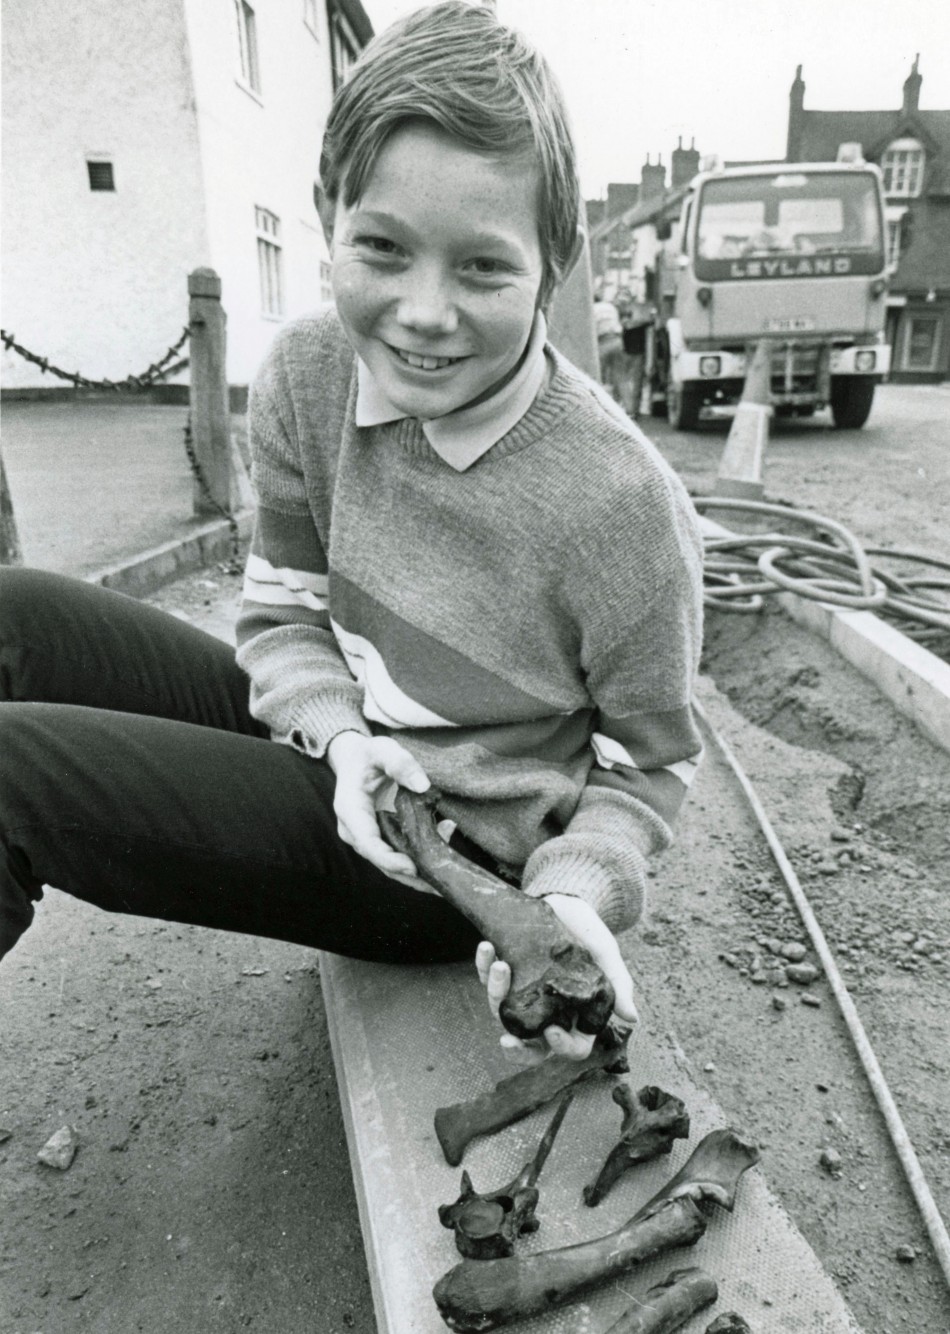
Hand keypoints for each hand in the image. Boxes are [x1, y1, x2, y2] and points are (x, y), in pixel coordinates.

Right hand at [327, 731, 429, 879]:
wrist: (355, 761)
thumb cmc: (368, 755)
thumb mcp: (382, 749)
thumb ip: (401, 763)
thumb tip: (423, 786)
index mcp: (350, 810)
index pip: (367, 843)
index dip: (389, 859)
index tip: (413, 867)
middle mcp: (355, 831)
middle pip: (381, 862)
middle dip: (411, 875)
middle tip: (441, 879)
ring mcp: (367, 838)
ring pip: (391, 865)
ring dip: (420, 868)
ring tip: (448, 863)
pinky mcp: (380, 840)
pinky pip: (398, 855)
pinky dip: (420, 856)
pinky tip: (443, 839)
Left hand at [476, 893, 638, 1064]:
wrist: (567, 901)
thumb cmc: (589, 932)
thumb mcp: (606, 954)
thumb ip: (618, 984)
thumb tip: (632, 1017)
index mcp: (575, 1014)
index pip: (572, 1047)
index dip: (562, 1045)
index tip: (551, 1028)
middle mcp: (546, 1011)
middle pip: (531, 1045)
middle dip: (516, 1048)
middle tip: (507, 1039)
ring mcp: (522, 993)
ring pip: (502, 1010)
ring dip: (496, 992)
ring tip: (500, 965)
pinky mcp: (505, 972)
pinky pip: (486, 978)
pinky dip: (483, 965)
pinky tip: (487, 947)